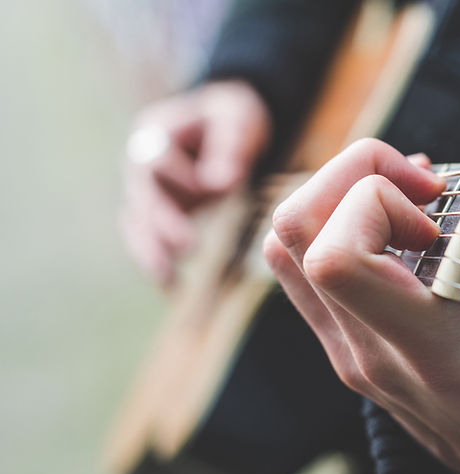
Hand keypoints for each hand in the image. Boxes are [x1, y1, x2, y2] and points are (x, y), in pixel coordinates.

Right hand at [120, 80, 270, 285]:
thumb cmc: (233, 118)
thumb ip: (230, 146)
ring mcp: (148, 193)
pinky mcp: (159, 216)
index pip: (157, 159)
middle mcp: (141, 164)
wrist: (227, 127)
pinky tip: (173, 287)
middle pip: (142, 196)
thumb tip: (220, 183)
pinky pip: (151, 240)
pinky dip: (159, 263)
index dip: (181, 176)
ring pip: (139, 225)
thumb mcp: (237, 121)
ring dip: (151, 252)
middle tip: (186, 246)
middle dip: (161, 223)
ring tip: (168, 280)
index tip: (212, 189)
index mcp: (156, 133)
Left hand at [264, 78, 459, 473]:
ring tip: (404, 201)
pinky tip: (393, 226)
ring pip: (282, 246)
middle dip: (353, 175)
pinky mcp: (338, 344)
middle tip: (419, 188)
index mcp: (423, 346)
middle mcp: (367, 351)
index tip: (438, 208)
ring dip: (336, 195)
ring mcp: (344, 351)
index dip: (378, 201)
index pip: (338, 257)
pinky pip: (299, 266)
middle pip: (293, 233)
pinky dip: (334, 221)